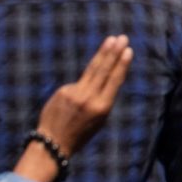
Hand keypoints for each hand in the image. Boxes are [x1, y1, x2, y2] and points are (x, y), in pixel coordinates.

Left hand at [34, 34, 131, 161]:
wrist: (53, 143)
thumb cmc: (81, 133)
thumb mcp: (100, 120)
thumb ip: (103, 98)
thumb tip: (107, 76)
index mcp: (102, 107)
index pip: (114, 80)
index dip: (121, 64)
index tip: (128, 50)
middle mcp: (89, 98)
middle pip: (103, 70)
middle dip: (113, 52)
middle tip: (122, 38)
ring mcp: (74, 93)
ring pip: (91, 69)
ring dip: (102, 53)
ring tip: (110, 40)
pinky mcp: (62, 91)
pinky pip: (77, 83)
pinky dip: (82, 83)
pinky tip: (79, 94)